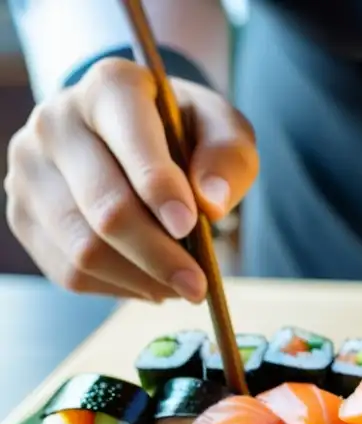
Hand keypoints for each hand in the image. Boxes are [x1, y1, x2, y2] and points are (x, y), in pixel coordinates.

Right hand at [4, 58, 258, 301]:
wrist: (134, 136)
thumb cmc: (185, 132)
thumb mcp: (223, 130)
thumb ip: (228, 158)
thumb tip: (212, 204)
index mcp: (110, 87)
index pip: (130, 140)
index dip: (159, 187)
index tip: (190, 226)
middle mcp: (56, 122)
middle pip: (105, 208)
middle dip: (159, 255)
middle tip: (199, 286)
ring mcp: (30, 170)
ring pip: (83, 248)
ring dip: (142, 279)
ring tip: (182, 287)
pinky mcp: (23, 214)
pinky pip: (68, 271)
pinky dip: (119, 287)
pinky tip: (152, 283)